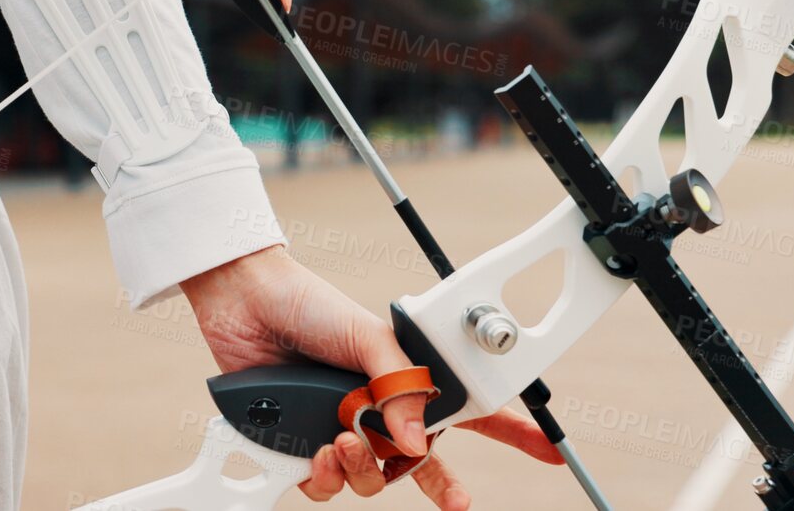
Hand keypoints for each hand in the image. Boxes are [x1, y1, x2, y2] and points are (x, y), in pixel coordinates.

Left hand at [180, 246, 563, 508]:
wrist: (245, 301)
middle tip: (457, 500)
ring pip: (370, 479)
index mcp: (405, 378)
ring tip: (342, 442)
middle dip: (441, 485)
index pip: (469, 412)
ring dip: (363, 470)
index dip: (510, 433)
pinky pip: (323, 484)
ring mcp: (338, 426)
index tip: (548, 452)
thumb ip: (398, 388)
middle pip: (420, 463)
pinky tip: (317, 452)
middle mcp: (376, 408)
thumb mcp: (369, 336)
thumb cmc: (309, 304)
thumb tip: (414, 443)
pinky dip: (323, 476)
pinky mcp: (299, 441)